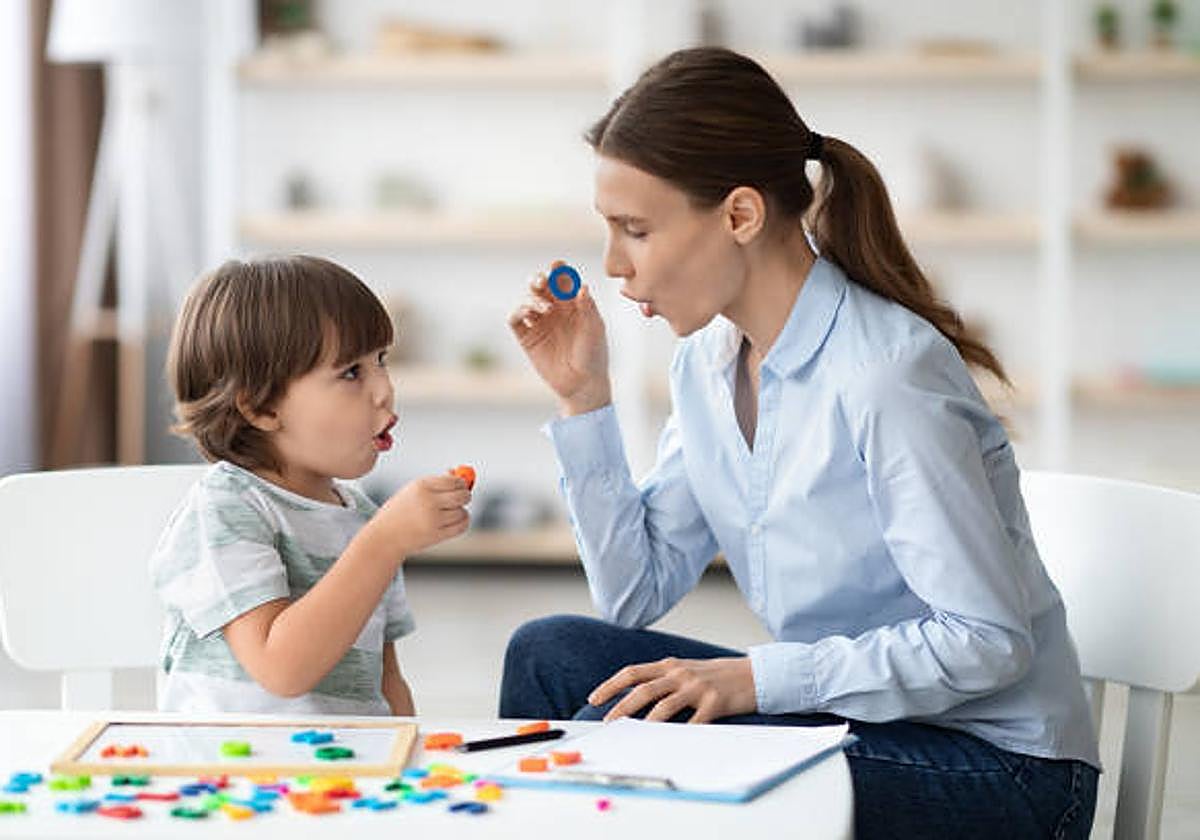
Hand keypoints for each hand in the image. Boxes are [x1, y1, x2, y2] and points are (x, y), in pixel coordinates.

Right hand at [370, 474, 470, 558]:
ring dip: (460, 511)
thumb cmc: (401, 511)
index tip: (460, 486)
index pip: (454, 481)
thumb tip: (458, 473)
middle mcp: (429, 501)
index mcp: (422, 486)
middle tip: (461, 497)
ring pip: (462, 512)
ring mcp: (433, 519)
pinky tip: (454, 520)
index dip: (461, 483)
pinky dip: (462, 522)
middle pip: (463, 495)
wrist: (385, 536)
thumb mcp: (413, 490)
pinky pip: (462, 526)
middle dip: (465, 496)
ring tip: (448, 512)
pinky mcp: (437, 535)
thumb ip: (437, 482)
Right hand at [508, 261, 611, 415]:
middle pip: (542, 286)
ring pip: (528, 298)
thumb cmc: (594, 355)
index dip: (558, 270)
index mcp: (573, 303)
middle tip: (542, 281)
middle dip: (540, 279)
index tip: (557, 265)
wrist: (582, 384)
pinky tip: (530, 313)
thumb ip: (588, 307)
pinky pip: (516, 318)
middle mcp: (555, 310)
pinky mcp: (526, 337)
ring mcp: (539, 322)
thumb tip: (582, 286)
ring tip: (545, 309)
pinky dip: (519, 311)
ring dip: (533, 297)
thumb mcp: (595, 329)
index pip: (563, 280)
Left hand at [588, 657, 757, 723]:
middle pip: (644, 689)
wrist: (754, 674)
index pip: (632, 672)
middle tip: (608, 723)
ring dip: (646, 723)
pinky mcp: (715, 702)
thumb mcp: (686, 670)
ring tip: (634, 737)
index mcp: (670, 665)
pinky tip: (671, 745)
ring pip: (665, 706)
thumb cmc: (716, 676)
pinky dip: (681, 735)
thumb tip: (634, 699)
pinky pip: (694, 723)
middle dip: (622, 707)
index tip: (594, 699)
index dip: (611, 685)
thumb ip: (663, 680)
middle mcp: (681, 673)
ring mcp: (698, 687)